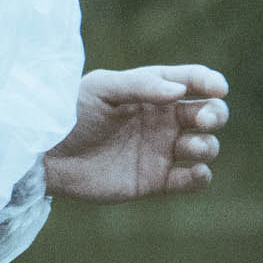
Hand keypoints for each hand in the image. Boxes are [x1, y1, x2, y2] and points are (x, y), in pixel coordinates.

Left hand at [48, 65, 228, 201]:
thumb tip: (180, 91)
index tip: (218, 88)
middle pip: (208, 113)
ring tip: (189, 147)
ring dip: (207, 145)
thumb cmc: (68, 113)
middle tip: (203, 119)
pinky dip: (201, 178)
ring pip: (205, 146)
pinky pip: (190, 181)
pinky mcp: (155, 181)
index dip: (209, 82)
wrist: (44, 156)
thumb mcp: (102, 89)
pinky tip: (196, 172)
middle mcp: (161, 120)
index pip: (192, 81)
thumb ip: (141, 86)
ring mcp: (160, 151)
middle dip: (215, 114)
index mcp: (151, 91)